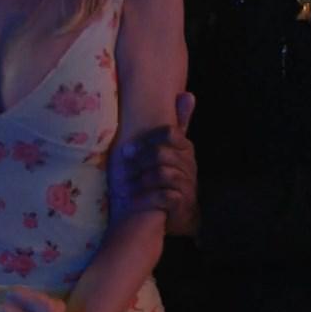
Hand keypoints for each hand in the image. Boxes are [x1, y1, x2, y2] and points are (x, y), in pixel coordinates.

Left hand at [109, 92, 197, 234]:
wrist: (169, 218)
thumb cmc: (162, 180)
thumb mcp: (168, 150)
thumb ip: (178, 123)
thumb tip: (187, 93)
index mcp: (185, 149)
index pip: (170, 134)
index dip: (147, 140)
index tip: (126, 150)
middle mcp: (189, 166)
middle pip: (162, 154)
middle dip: (138, 161)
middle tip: (121, 169)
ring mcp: (187, 186)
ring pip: (162, 174)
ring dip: (139, 180)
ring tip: (124, 187)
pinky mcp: (182, 204)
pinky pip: (165, 196)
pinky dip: (145, 198)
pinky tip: (131, 201)